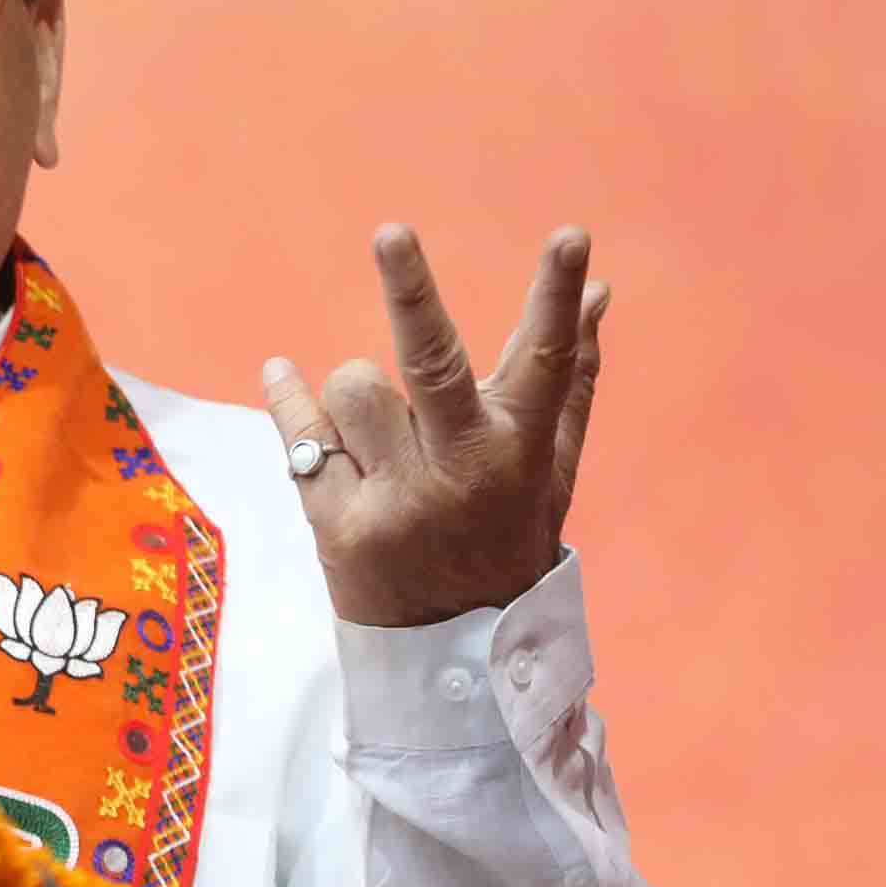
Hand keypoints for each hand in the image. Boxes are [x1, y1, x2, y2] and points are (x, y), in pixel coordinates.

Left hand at [262, 224, 609, 630]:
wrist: (453, 655)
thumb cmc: (504, 537)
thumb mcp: (549, 469)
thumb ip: (570, 378)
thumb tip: (602, 290)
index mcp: (521, 451)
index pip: (547, 361)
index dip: (557, 296)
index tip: (573, 237)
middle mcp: (463, 473)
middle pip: (433, 364)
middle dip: (413, 293)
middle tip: (392, 231)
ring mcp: (400, 502)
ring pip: (353, 387)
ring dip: (355, 395)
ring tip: (378, 439)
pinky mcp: (339, 527)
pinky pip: (298, 434)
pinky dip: (290, 401)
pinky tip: (282, 376)